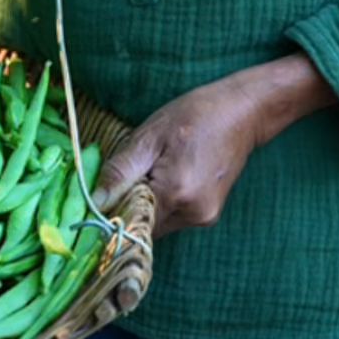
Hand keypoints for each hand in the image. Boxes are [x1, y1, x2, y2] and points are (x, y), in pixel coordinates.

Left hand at [93, 52, 337, 239]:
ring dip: (147, 204)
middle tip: (134, 170)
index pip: (129, 222)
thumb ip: (121, 171)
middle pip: (144, 225)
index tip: (106, 192)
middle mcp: (192, 213)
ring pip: (158, 223)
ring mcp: (204, 217)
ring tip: (156, 168)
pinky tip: (170, 175)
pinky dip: (163, 202)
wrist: (243, 112)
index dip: (113, 210)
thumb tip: (95, 201)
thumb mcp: (150, 135)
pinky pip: (173, 217)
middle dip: (130, 204)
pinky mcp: (209, 214)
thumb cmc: (194, 115)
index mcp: (175, 192)